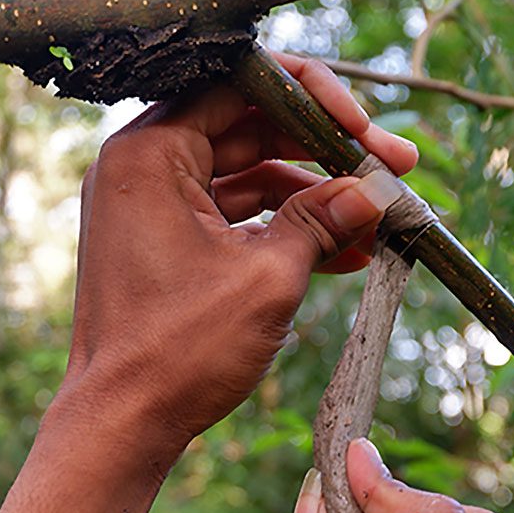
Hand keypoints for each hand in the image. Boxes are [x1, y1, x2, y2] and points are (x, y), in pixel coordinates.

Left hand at [66, 55, 417, 455]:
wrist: (124, 423)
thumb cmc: (176, 354)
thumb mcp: (266, 279)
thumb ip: (321, 222)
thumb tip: (373, 191)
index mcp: (150, 155)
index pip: (241, 88)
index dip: (313, 100)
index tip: (364, 131)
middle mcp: (143, 171)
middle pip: (248, 132)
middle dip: (323, 154)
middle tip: (389, 169)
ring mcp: (154, 211)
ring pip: (247, 181)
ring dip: (312, 201)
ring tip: (376, 220)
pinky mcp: (168, 248)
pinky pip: (234, 223)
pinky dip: (282, 234)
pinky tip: (344, 254)